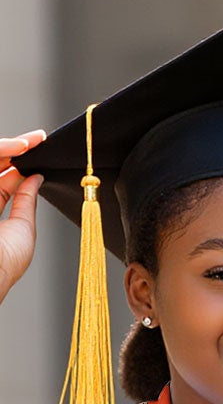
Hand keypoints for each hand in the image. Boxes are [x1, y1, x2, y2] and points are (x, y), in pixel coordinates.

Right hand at [0, 133, 45, 305]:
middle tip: (37, 139)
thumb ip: (26, 201)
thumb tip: (36, 178)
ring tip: (28, 142)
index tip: (39, 149)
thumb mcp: (22, 229)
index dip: (18, 163)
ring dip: (5, 148)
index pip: (2, 180)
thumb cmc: (4, 264)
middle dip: (13, 149)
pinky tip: (14, 149)